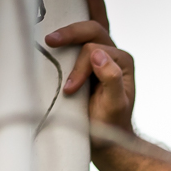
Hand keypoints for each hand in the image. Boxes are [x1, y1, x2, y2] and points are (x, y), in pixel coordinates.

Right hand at [44, 0, 134, 146]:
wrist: (105, 139)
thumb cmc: (111, 125)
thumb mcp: (114, 106)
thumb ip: (112, 80)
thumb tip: (97, 54)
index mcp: (122, 62)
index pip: (95, 51)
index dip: (79, 67)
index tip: (69, 89)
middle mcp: (113, 55)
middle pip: (92, 30)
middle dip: (70, 33)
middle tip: (50, 40)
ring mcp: (100, 56)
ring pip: (85, 32)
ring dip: (67, 32)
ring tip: (48, 40)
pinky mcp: (86, 63)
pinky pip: (77, 42)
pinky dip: (66, 37)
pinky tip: (52, 40)